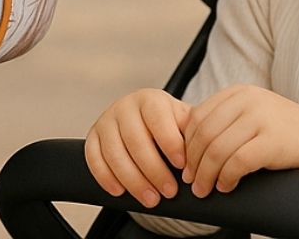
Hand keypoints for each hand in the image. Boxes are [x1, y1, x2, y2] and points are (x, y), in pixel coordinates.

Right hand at [85, 89, 190, 207]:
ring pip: (114, 152)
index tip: (182, 165)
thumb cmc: (170, 127)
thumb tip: (205, 155)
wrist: (148, 121)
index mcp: (151, 100)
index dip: (170, 143)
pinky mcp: (93, 136)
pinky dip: (105, 177)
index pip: (158, 119)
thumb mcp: (184, 124)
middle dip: (153, 170)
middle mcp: (125, 106)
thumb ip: (193, 134)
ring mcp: (106, 120)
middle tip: (169, 192)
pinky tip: (120, 191)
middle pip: (135, 140)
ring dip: (132, 180)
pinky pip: (94, 157)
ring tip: (150, 199)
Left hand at [182, 85, 298, 197]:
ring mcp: (262, 118)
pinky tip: (226, 188)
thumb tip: (189, 145)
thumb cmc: (286, 135)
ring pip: (218, 148)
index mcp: (239, 92)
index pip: (199, 116)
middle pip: (205, 133)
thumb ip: (228, 121)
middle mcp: (248, 100)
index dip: (187, 142)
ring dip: (206, 173)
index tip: (183, 164)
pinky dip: (226, 177)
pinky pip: (239, 161)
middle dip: (193, 161)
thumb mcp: (254, 117)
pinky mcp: (275, 141)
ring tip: (204, 190)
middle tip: (191, 183)